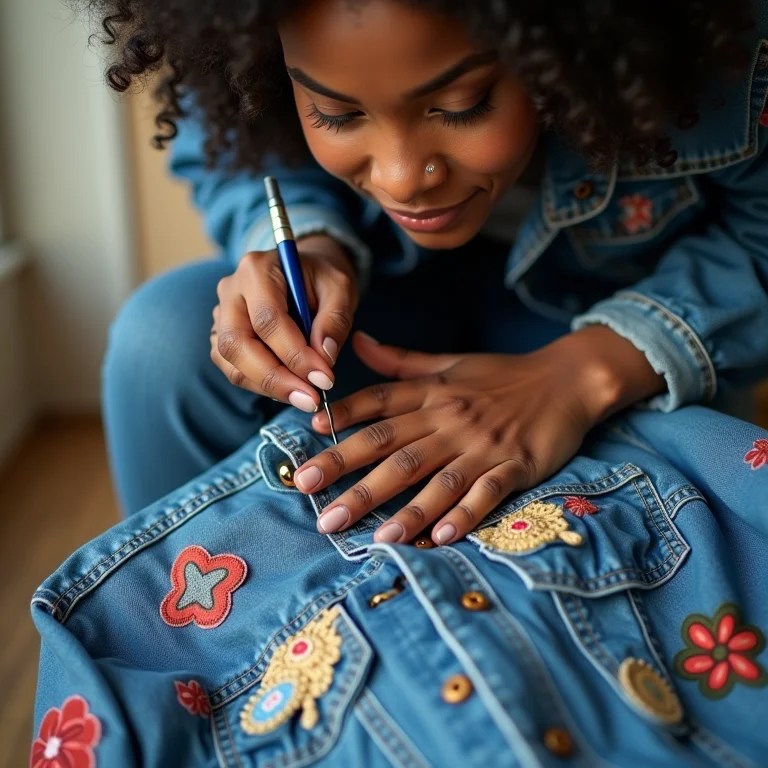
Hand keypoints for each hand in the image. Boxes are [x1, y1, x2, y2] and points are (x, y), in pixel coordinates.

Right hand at [210, 235, 357, 411]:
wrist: (308, 271)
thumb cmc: (323, 277)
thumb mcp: (341, 288)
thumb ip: (334, 321)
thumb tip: (324, 359)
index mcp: (257, 270)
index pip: (267, 320)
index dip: (295, 355)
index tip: (324, 379)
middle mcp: (230, 290)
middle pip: (237, 344)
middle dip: (275, 378)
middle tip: (309, 399)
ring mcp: (222, 314)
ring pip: (230, 362)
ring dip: (268, 386)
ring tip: (305, 397)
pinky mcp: (223, 336)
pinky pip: (234, 369)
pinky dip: (261, 385)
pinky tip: (291, 388)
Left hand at [292, 327, 664, 544]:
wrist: (569, 378)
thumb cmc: (502, 374)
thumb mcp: (450, 362)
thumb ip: (400, 361)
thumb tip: (357, 341)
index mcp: (433, 392)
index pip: (381, 403)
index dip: (345, 417)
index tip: (311, 435)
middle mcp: (451, 418)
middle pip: (394, 447)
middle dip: (351, 473)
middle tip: (313, 496)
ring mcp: (483, 443)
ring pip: (436, 478)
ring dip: (403, 509)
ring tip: (371, 536)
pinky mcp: (515, 465)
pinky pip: (487, 492)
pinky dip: (465, 514)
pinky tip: (440, 538)